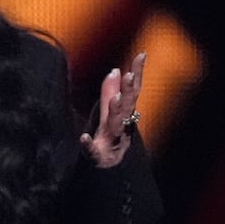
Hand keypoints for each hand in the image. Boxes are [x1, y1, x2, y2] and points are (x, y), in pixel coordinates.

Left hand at [79, 51, 146, 168]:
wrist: (107, 168)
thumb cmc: (110, 137)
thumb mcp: (110, 113)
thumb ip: (111, 92)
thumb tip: (115, 69)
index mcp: (125, 114)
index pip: (133, 92)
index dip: (137, 73)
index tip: (141, 55)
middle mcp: (121, 126)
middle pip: (127, 107)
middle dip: (129, 91)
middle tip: (129, 75)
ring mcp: (111, 141)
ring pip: (115, 126)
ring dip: (116, 112)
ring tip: (116, 99)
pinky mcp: (98, 156)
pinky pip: (93, 150)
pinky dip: (89, 145)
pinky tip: (83, 138)